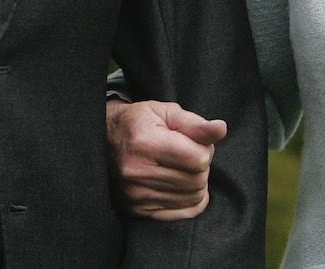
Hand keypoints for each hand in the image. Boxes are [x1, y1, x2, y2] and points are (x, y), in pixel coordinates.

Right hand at [104, 98, 227, 218]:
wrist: (103, 140)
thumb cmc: (139, 122)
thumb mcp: (165, 112)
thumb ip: (195, 123)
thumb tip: (221, 129)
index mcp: (145, 142)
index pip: (198, 158)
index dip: (204, 147)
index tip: (193, 140)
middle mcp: (138, 172)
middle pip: (198, 179)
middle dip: (200, 164)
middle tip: (186, 152)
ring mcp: (137, 195)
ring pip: (193, 196)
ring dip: (195, 181)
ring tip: (181, 166)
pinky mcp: (139, 210)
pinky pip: (183, 212)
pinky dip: (190, 199)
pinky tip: (181, 184)